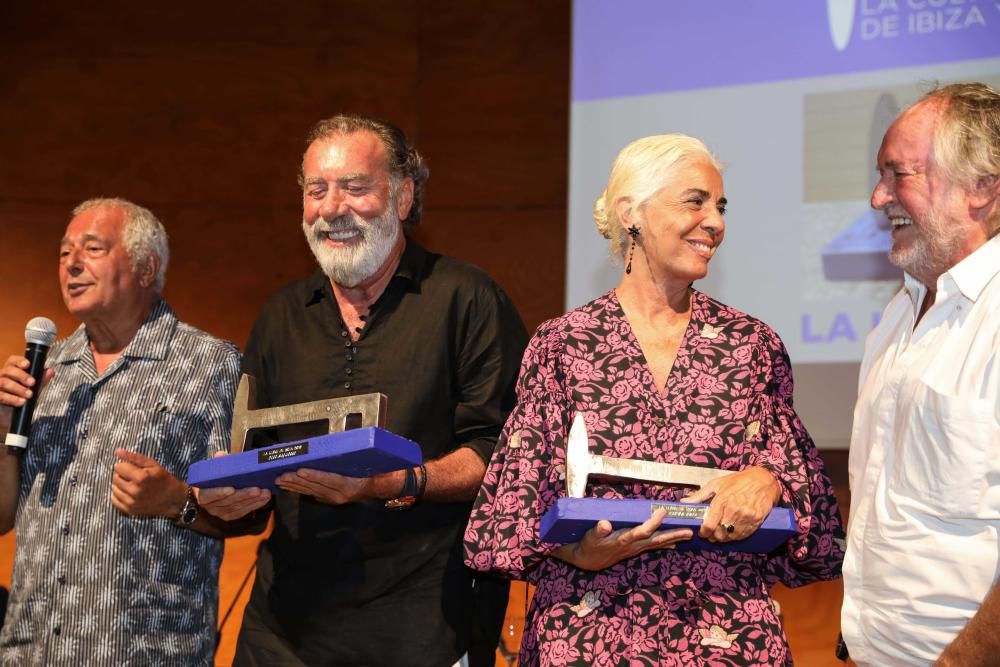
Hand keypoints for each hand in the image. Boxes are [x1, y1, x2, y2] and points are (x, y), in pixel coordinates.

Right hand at [0, 355, 53, 430]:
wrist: (12, 417)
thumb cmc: (22, 399)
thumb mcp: (34, 389)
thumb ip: (41, 380)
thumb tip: (51, 371)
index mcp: (12, 371)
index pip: (13, 361)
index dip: (20, 361)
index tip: (28, 364)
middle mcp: (2, 377)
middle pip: (9, 370)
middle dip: (22, 376)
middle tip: (33, 383)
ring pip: (4, 382)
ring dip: (18, 388)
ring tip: (29, 395)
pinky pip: (1, 396)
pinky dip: (12, 399)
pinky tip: (21, 402)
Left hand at [111, 448, 186, 517]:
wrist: (172, 499)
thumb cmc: (163, 479)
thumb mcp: (153, 464)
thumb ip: (134, 457)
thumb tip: (117, 451)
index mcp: (141, 477)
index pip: (119, 467)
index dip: (125, 465)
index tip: (131, 467)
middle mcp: (135, 491)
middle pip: (115, 478)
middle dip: (122, 475)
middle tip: (133, 476)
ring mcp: (132, 502)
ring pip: (114, 489)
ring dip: (120, 485)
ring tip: (131, 484)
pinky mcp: (130, 510)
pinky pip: (114, 500)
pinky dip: (119, 495)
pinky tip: (128, 493)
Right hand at [194, 452, 271, 520]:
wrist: (210, 490)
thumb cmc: (213, 479)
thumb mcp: (213, 468)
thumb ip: (217, 462)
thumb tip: (221, 455)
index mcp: (203, 494)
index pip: (208, 496)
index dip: (219, 492)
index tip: (231, 489)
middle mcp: (211, 506)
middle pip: (228, 502)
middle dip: (244, 495)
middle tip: (257, 489)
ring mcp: (221, 512)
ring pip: (238, 507)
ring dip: (253, 500)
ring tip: (264, 493)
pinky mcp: (231, 515)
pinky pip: (244, 511)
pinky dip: (256, 504)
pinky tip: (264, 498)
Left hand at [275, 468, 373, 504]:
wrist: (375, 487)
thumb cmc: (369, 472)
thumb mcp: (363, 464)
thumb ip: (349, 459)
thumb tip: (334, 447)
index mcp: (348, 485)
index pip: (328, 479)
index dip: (314, 476)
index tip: (300, 471)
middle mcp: (338, 494)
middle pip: (315, 486)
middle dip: (297, 481)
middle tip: (282, 476)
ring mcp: (332, 498)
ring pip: (310, 491)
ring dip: (294, 486)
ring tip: (280, 481)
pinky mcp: (328, 499)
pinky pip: (311, 493)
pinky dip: (299, 489)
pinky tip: (289, 486)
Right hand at [552, 508, 692, 570]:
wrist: (587, 561)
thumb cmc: (589, 545)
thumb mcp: (589, 536)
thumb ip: (598, 530)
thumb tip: (605, 523)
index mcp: (623, 540)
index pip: (641, 531)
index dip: (653, 522)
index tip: (663, 511)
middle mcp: (632, 546)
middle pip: (656, 540)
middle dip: (673, 535)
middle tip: (690, 531)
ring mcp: (635, 549)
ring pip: (657, 543)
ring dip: (673, 539)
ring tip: (688, 535)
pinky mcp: (634, 549)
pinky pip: (653, 546)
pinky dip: (665, 544)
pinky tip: (675, 544)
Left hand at [681, 466, 780, 542]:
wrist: (762, 481)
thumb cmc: (738, 481)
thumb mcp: (716, 484)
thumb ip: (699, 495)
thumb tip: (685, 501)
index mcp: (722, 500)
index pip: (709, 524)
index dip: (704, 532)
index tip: (702, 533)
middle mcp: (734, 510)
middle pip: (720, 533)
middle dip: (713, 536)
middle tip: (711, 534)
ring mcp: (746, 517)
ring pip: (731, 536)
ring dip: (724, 538)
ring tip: (721, 534)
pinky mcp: (756, 521)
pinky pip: (743, 535)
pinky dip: (736, 537)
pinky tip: (732, 533)